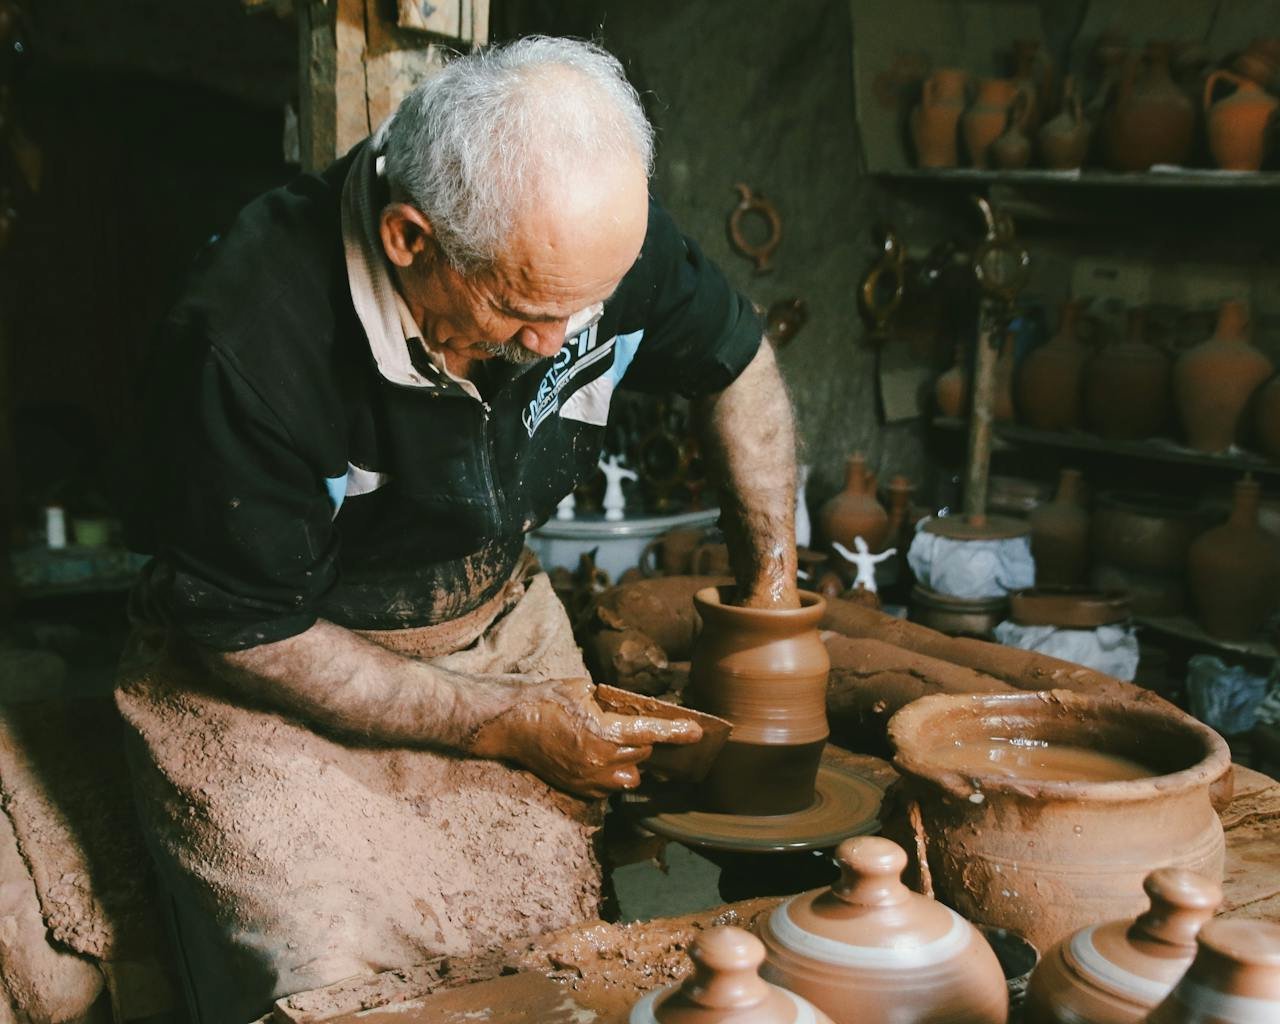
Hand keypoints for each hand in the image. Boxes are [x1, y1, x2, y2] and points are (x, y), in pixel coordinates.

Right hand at [465, 678, 702, 797]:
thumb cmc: (546, 700)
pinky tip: (601, 758)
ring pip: (630, 776)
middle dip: (644, 740)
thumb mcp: (584, 689)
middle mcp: (600, 760)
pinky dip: (612, 775)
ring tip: (618, 744)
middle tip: (635, 726)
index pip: (651, 734)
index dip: (677, 733)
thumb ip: (613, 703)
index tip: (698, 733)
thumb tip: (635, 709)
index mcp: (603, 731)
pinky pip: (609, 788)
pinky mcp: (577, 789)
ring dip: (631, 761)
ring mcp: (588, 778)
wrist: (510, 724)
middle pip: (643, 754)